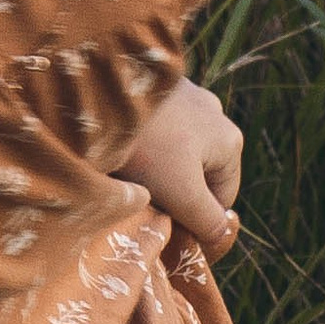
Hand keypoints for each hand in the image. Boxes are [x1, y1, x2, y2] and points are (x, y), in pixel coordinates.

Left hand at [125, 74, 243, 255]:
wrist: (94, 91)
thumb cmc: (145, 146)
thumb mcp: (183, 195)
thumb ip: (209, 222)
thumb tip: (220, 235)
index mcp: (229, 140)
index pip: (220, 201)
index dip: (194, 223)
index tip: (163, 230)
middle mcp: (212, 113)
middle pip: (196, 175)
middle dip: (172, 194)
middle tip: (141, 203)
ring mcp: (181, 96)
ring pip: (172, 153)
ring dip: (153, 171)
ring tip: (124, 177)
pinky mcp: (151, 88)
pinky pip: (152, 131)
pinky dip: (138, 146)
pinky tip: (116, 153)